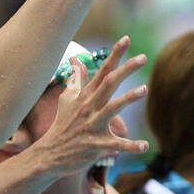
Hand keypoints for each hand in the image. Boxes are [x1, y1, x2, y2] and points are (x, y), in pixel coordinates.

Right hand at [36, 36, 147, 175]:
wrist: (49, 154)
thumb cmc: (62, 125)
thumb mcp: (66, 99)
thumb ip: (75, 79)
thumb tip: (75, 60)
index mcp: (85, 96)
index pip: (102, 71)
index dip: (114, 55)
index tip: (126, 39)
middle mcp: (89, 107)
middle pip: (108, 84)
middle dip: (125, 70)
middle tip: (142, 58)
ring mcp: (92, 126)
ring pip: (111, 109)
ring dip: (127, 98)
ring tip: (143, 89)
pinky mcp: (96, 146)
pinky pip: (116, 145)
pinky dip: (130, 146)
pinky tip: (144, 146)